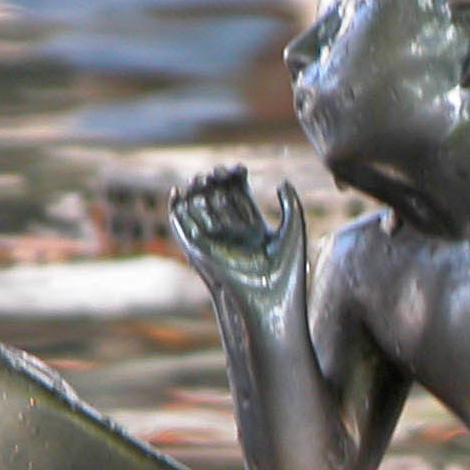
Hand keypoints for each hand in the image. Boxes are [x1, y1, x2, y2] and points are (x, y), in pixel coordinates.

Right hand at [170, 166, 304, 300]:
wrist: (269, 300)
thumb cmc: (287, 271)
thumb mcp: (293, 231)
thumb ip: (291, 204)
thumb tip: (283, 180)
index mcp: (255, 230)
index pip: (240, 198)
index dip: (237, 181)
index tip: (240, 169)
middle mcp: (234, 235)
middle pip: (219, 200)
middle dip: (215, 184)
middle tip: (217, 171)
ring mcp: (216, 243)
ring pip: (200, 210)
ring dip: (196, 193)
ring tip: (200, 178)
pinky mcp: (200, 252)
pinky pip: (183, 227)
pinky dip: (175, 210)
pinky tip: (178, 193)